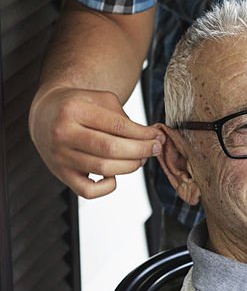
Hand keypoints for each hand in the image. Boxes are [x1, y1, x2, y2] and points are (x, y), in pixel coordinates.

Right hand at [28, 86, 163, 198]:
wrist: (45, 115)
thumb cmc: (78, 105)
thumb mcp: (99, 99)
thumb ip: (122, 117)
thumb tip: (148, 137)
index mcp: (74, 110)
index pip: (117, 126)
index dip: (142, 133)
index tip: (157, 136)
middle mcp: (64, 134)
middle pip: (110, 149)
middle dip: (140, 150)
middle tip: (155, 148)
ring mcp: (61, 157)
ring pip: (103, 168)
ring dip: (130, 166)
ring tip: (141, 158)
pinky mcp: (61, 174)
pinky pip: (87, 191)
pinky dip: (107, 187)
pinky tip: (115, 175)